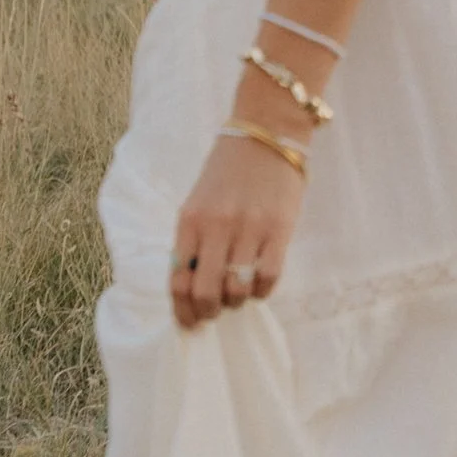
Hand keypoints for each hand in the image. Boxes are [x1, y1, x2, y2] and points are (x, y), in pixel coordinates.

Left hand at [171, 132, 303, 329]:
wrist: (266, 134)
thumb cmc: (228, 172)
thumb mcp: (199, 202)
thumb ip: (194, 241)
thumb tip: (192, 287)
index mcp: (190, 220)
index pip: (177, 279)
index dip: (182, 310)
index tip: (190, 322)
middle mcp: (216, 226)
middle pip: (205, 292)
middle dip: (208, 312)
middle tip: (215, 311)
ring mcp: (249, 228)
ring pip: (238, 289)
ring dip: (237, 301)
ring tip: (239, 293)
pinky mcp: (279, 228)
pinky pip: (268, 277)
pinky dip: (262, 290)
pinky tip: (259, 282)